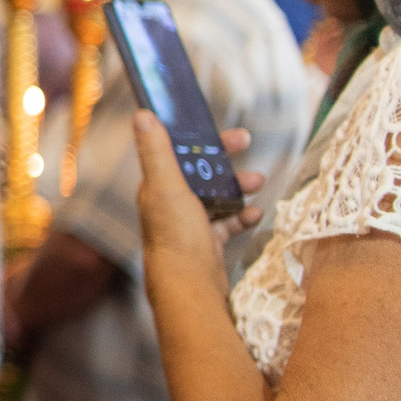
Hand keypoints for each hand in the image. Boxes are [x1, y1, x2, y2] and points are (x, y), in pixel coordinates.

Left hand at [133, 114, 264, 312]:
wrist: (190, 287)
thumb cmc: (176, 237)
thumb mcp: (167, 187)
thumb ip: (157, 151)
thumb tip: (142, 114)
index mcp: (156, 187)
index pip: (178, 152)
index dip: (201, 138)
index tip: (226, 129)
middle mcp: (169, 204)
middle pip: (200, 172)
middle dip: (224, 158)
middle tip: (248, 143)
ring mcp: (188, 225)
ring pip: (217, 197)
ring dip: (237, 187)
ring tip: (258, 183)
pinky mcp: (206, 244)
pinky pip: (227, 224)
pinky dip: (242, 217)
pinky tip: (255, 215)